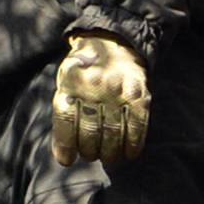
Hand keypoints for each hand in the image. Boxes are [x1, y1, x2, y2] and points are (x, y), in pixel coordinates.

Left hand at [51, 35, 151, 167]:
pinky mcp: (139, 94)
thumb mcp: (66, 84)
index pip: (64, 119)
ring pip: (113, 133)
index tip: (67, 161)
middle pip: (90, 130)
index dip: (65, 144)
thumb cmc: (84, 72)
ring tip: (108, 157)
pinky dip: (133, 144)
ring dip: (111, 153)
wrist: (113, 42)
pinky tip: (129, 153)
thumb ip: (64, 115)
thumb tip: (64, 156)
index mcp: (71, 82)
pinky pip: (137, 126)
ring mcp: (119, 90)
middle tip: (91, 155)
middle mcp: (94, 85)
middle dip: (90, 151)